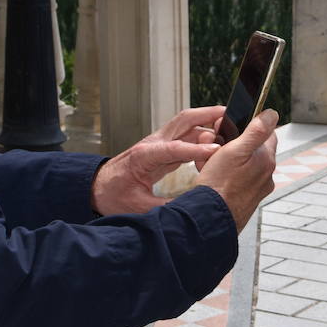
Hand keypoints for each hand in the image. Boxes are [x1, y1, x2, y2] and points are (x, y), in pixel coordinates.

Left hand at [91, 106, 223, 215]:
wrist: (97, 188)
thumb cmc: (112, 196)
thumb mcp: (137, 208)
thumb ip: (164, 209)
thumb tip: (189, 213)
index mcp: (144, 156)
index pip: (174, 149)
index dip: (197, 150)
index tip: (217, 152)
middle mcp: (152, 144)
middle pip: (183, 121)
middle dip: (206, 115)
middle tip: (229, 113)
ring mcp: (158, 143)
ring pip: (185, 125)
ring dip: (206, 122)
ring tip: (229, 125)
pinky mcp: (162, 148)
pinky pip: (185, 137)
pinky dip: (202, 135)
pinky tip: (216, 142)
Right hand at [196, 110, 278, 230]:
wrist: (209, 219)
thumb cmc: (219, 185)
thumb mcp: (235, 150)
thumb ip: (256, 131)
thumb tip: (272, 114)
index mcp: (266, 160)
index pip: (266, 133)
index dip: (248, 127)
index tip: (232, 128)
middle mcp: (266, 175)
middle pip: (251, 149)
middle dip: (232, 145)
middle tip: (214, 147)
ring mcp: (256, 189)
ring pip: (241, 165)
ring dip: (225, 160)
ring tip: (208, 165)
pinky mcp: (245, 200)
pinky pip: (236, 180)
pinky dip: (224, 175)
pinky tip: (210, 177)